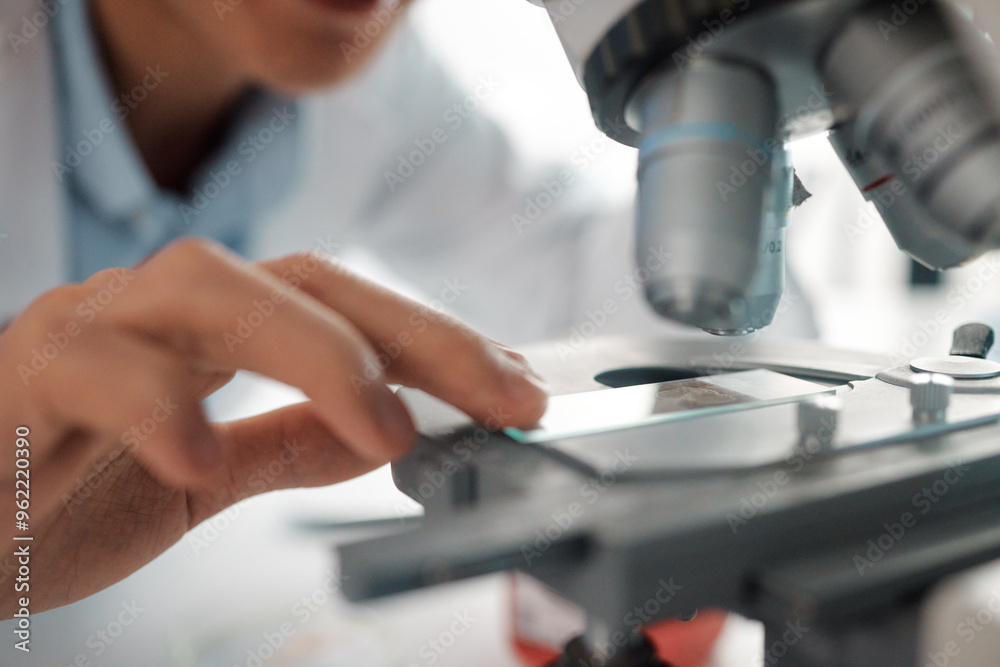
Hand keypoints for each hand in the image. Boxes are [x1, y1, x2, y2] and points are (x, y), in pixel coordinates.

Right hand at [0, 239, 546, 615]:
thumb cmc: (64, 485)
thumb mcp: (203, 474)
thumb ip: (287, 444)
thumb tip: (387, 434)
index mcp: (215, 331)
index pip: (346, 306)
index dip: (438, 339)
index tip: (517, 389)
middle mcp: (163, 311)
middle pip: (303, 280)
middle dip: (410, 335)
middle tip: (497, 397)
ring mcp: (93, 330)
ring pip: (206, 290)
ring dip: (310, 350)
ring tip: (384, 423)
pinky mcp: (25, 374)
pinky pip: (96, 368)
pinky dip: (159, 404)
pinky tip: (205, 453)